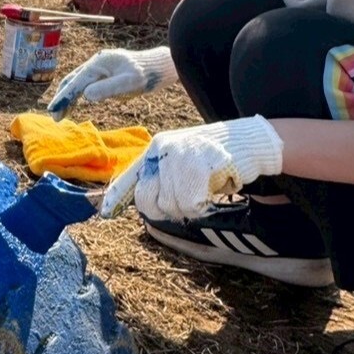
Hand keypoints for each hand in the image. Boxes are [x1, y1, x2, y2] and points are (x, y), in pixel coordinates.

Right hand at [48, 46, 177, 119]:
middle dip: (61, 98)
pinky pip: (84, 84)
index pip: (76, 82)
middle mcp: (94, 63)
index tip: (53, 111)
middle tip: (54, 116)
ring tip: (60, 115)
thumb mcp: (129, 83)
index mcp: (98, 64)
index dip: (64, 97)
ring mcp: (98, 68)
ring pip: (76, 82)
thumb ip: (108, 88)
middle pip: (71, 80)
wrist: (158, 67)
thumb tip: (86, 95)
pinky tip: (73, 105)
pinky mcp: (102, 74)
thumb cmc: (146, 75)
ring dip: (67, 97)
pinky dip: (76, 95)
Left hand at [100, 115, 283, 220]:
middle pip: (148, 199)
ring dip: (189, 207)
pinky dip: (202, 205)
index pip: (130, 176)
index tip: (104, 212)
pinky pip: (191, 203)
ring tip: (205, 190)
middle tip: (189, 200)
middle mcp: (162, 149)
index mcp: (155, 148)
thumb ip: (162, 176)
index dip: (115, 196)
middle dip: (166, 208)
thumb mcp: (181, 159)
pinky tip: (213, 190)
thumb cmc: (213, 156)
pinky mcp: (198, 165)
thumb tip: (145, 204)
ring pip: (171, 204)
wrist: (249, 140)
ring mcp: (179, 156)